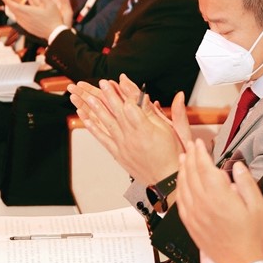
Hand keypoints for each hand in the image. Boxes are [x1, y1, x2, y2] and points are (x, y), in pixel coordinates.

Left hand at [2, 0, 69, 38]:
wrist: (56, 34)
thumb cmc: (54, 18)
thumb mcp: (50, 3)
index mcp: (29, 12)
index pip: (14, 5)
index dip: (7, 1)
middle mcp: (25, 19)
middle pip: (13, 11)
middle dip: (9, 4)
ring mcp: (26, 25)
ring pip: (16, 16)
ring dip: (13, 10)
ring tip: (12, 5)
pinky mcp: (28, 29)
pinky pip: (20, 21)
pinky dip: (18, 16)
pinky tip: (19, 14)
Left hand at [68, 76, 186, 183]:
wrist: (167, 180)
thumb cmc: (172, 155)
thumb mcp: (175, 131)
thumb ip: (169, 112)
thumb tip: (173, 96)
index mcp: (147, 130)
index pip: (133, 106)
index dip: (126, 93)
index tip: (120, 82)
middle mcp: (133, 137)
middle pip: (119, 112)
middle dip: (109, 95)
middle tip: (102, 83)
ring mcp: (124, 146)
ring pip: (108, 123)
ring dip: (97, 109)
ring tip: (88, 97)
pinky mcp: (119, 154)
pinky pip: (103, 139)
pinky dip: (95, 129)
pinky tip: (87, 120)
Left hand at [176, 140, 262, 262]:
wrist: (241, 262)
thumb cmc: (252, 235)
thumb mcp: (257, 205)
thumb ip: (246, 183)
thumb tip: (237, 166)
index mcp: (219, 196)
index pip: (204, 168)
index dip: (200, 153)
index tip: (199, 143)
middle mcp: (203, 204)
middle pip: (191, 174)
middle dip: (190, 157)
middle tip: (190, 146)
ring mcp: (194, 215)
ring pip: (183, 186)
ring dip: (182, 170)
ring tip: (182, 158)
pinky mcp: (191, 224)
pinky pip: (180, 201)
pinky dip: (179, 188)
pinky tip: (181, 182)